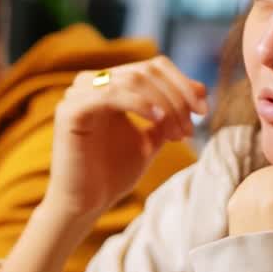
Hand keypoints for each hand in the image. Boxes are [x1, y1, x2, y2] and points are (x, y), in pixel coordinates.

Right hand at [45, 56, 206, 219]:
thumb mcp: (151, 138)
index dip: (183, 84)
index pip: (153, 67)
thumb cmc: (114, 173)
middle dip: (177, 98)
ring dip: (164, 105)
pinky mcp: (69, 110)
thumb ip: (170, 112)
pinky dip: (140, 104)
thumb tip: (200, 89)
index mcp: (110, 84)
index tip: (203, 111)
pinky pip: (110, 94)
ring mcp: (78, 93)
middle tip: (190, 130)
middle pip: (146, 71)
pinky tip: (157, 121)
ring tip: (177, 134)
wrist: (85, 204)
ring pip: (133, 79)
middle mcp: (92, 82)